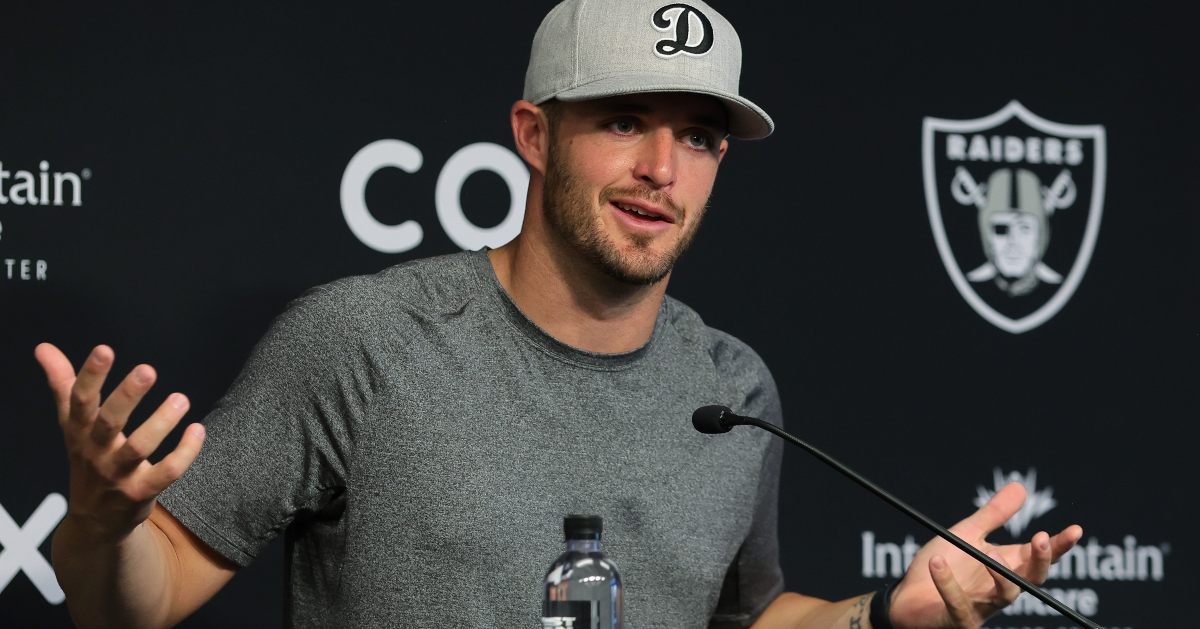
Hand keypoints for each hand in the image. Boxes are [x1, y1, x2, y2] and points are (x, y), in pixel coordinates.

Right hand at [35, 343, 205, 543]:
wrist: (94, 522)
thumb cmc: (87, 460)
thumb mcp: (71, 425)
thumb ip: (62, 385)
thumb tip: (43, 348)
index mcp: (79, 431)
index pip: (80, 401)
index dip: (90, 376)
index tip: (104, 350)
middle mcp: (96, 452)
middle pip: (108, 422)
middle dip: (126, 396)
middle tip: (147, 370)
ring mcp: (118, 474)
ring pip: (139, 448)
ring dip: (161, 423)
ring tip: (181, 399)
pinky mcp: (141, 492)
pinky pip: (166, 473)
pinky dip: (184, 452)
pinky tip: (198, 430)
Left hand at [886, 482, 1082, 628]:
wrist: (908, 596)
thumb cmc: (943, 565)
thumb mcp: (967, 535)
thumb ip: (993, 515)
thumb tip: (1021, 487)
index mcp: (1006, 566)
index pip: (1038, 557)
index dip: (1059, 546)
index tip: (1076, 530)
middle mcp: (1000, 588)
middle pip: (1031, 578)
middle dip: (1040, 560)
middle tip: (1042, 539)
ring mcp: (982, 607)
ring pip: (1004, 596)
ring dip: (1001, 574)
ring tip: (993, 554)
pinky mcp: (959, 620)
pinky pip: (957, 603)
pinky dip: (947, 583)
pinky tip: (937, 562)